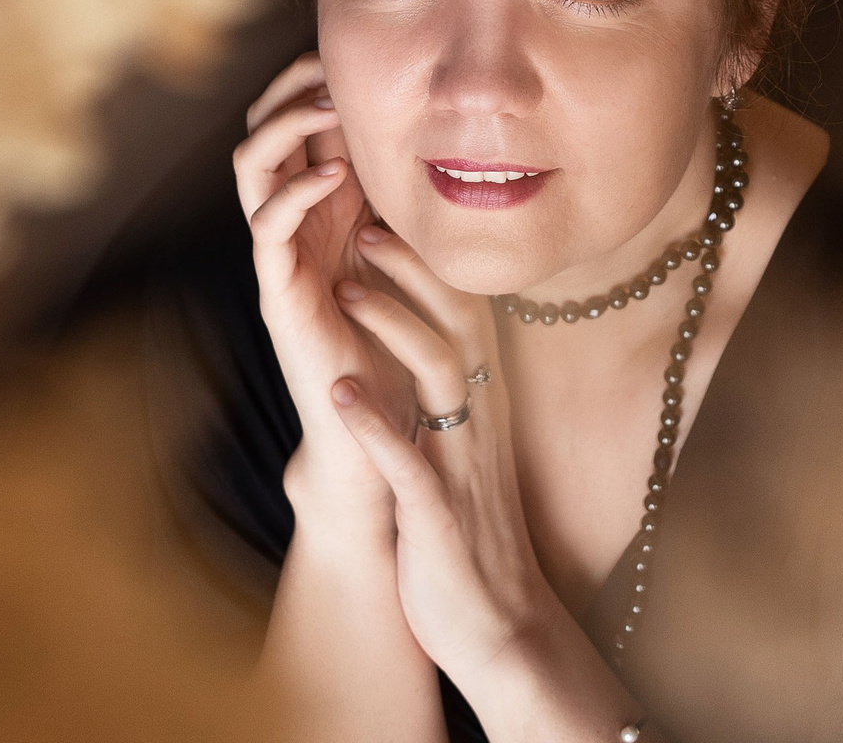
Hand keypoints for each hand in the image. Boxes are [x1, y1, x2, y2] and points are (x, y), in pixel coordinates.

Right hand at [233, 51, 417, 513]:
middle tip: (327, 65)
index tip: (351, 54)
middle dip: (290, 86)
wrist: (380, 427)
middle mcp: (291, 220)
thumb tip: (445, 125)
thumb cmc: (403, 336)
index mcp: (320, 203)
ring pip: (250, 165)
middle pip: (262, 127)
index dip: (313, 78)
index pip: (297, 119)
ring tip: (327, 107)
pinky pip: (268, 227)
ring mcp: (279, 253)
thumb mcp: (412, 243)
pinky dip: (296, 190)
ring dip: (285, 125)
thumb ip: (410, 193)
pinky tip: (335, 178)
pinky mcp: (279, 291)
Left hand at [327, 222, 559, 694]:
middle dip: (414, 270)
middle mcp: (480, 422)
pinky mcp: (440, 519)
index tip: (388, 216)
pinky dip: (378, 427)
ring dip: (395, 327)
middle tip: (365, 225)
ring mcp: (463, 466)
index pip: (467, 311)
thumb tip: (429, 326)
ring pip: (442, 375)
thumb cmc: (469, 529)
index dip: (431, 260)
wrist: (500, 627)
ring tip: (345, 291)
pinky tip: (341, 398)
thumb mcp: (464, 445)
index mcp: (484, 403)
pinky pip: (412, 465)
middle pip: (459, 322)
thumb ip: (451, 389)